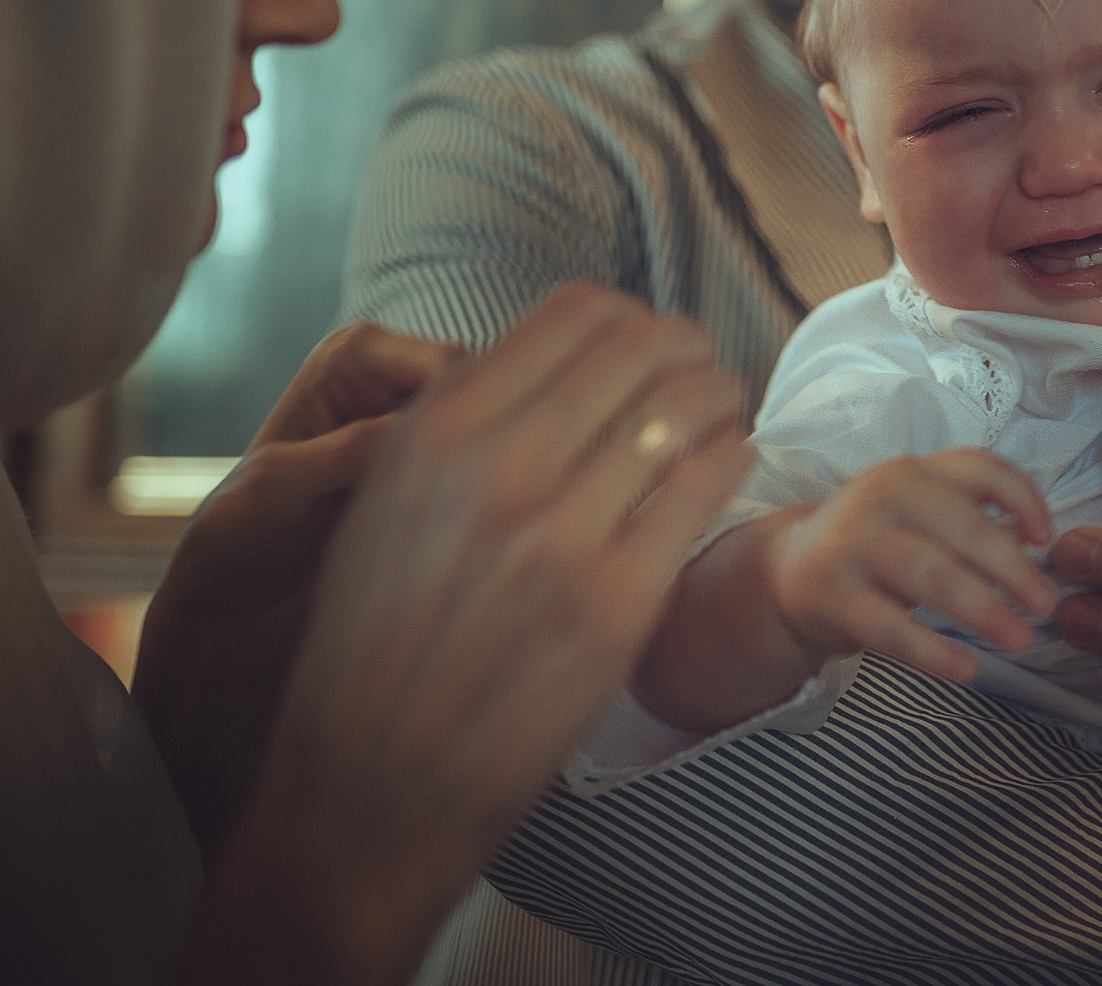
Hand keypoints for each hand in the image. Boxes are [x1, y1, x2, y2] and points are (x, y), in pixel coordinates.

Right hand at [190, 285, 755, 984]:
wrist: (369, 788)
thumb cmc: (380, 646)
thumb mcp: (386, 506)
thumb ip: (462, 424)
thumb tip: (557, 355)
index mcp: (434, 432)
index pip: (576, 313)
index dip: (630, 320)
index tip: (645, 346)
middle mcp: (497, 468)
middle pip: (644, 348)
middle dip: (687, 352)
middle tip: (701, 376)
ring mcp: (561, 537)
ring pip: (688, 407)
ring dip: (721, 397)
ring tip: (723, 416)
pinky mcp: (617, 603)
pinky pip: (706, 487)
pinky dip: (732, 460)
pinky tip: (727, 467)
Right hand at [769, 450, 1056, 683]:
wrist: (790, 569)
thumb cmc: (879, 541)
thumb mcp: (921, 516)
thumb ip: (973, 520)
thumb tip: (1032, 548)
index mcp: (914, 472)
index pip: (978, 468)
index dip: (1021, 498)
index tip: (1048, 540)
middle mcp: (882, 496)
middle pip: (960, 525)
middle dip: (1011, 568)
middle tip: (1046, 604)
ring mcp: (852, 543)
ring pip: (929, 574)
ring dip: (982, 608)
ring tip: (1021, 639)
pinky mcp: (831, 594)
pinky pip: (890, 627)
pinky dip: (934, 651)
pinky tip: (968, 669)